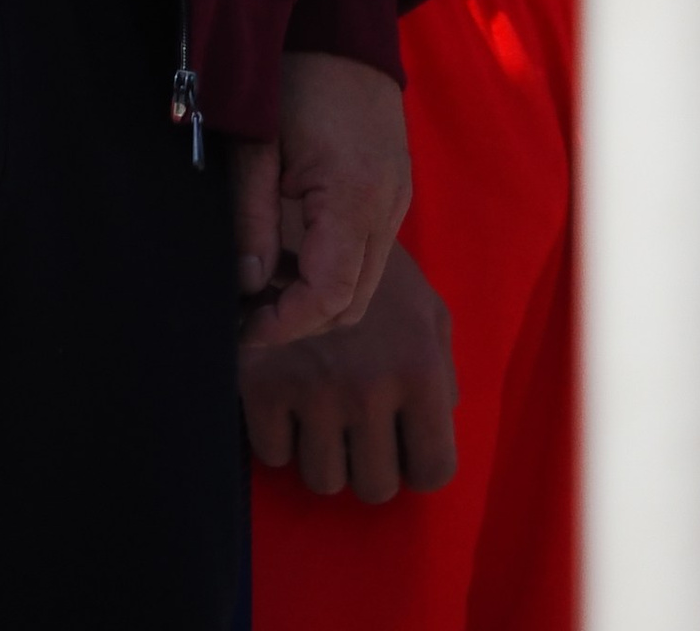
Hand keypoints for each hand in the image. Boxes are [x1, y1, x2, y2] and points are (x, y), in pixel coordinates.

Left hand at [231, 48, 412, 346]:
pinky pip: (369, 253)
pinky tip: (291, 251)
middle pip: (352, 302)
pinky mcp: (394, 191)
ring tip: (262, 284)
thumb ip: (251, 218)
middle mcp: (387, 209)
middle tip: (247, 313)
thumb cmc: (294, 74)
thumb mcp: (257, 143)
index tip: (243, 328)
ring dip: (316, 297)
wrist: (342, 23)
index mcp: (354, 199)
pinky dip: (332, 269)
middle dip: (300, 320)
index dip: (286, 323)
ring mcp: (396, 200)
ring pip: (363, 283)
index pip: (330, 295)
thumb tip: (246, 284)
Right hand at [241, 241, 457, 498]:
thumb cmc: (365, 265)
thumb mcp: (423, 305)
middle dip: (366, 464)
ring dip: (321, 455)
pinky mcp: (259, 382)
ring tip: (318, 416)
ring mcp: (312, 387)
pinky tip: (283, 402)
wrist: (284, 211)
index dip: (416, 464)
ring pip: (323, 480)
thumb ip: (440, 367)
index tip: (399, 446)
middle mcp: (369, 385)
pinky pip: (272, 456)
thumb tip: (439, 423)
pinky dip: (276, 437)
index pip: (434, 469)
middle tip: (353, 431)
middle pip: (375, 487)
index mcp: (418, 366)